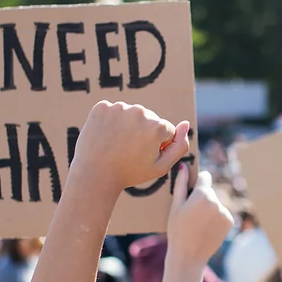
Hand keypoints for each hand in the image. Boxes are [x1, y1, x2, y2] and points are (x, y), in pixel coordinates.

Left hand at [70, 100, 190, 193]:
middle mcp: (139, 111)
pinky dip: (111, 122)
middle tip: (129, 152)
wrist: (95, 175)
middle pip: (149, 120)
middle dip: (143, 133)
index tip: (144, 156)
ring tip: (117, 145)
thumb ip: (180, 146)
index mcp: (157, 126)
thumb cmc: (130, 173)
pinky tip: (107, 137)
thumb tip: (186, 124)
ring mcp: (119, 107)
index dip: (158, 146)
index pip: (166, 130)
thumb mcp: (161, 167)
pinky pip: (113, 112)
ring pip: (131, 115)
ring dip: (127, 127)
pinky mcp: (101, 107)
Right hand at [166, 169, 234, 266]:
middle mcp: (217, 201)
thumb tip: (183, 167)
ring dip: (209, 208)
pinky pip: (222, 213)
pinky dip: (215, 218)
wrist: (189, 256)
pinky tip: (206, 228)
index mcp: (203, 195)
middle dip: (202, 197)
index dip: (197, 182)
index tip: (192, 187)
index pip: (205, 177)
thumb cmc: (177, 230)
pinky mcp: (230, 221)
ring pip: (216, 203)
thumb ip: (181, 185)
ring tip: (197, 223)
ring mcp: (225, 212)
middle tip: (190, 213)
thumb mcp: (175, 207)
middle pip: (209, 192)